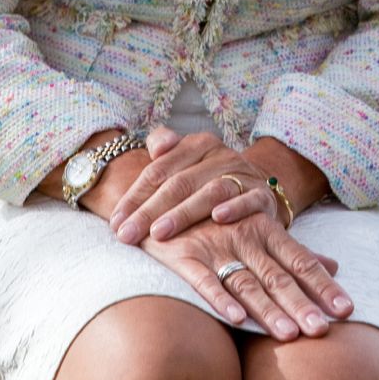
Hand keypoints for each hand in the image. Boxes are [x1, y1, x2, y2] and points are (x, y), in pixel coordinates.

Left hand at [109, 128, 276, 243]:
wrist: (259, 188)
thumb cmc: (209, 179)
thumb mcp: (187, 160)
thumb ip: (166, 147)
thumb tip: (155, 149)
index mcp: (197, 145)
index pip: (159, 170)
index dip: (135, 196)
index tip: (116, 222)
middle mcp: (219, 156)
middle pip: (179, 183)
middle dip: (149, 211)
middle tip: (127, 235)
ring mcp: (242, 175)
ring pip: (209, 192)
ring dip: (183, 213)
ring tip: (159, 232)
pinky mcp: (262, 195)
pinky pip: (249, 199)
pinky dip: (235, 208)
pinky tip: (218, 218)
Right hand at [140, 212, 353, 339]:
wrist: (163, 200)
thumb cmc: (216, 219)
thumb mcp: (258, 227)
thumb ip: (295, 250)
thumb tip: (334, 265)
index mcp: (265, 229)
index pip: (300, 261)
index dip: (323, 285)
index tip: (347, 310)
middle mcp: (244, 237)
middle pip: (277, 276)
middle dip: (300, 304)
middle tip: (322, 331)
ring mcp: (215, 247)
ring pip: (246, 282)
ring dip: (266, 310)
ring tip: (289, 336)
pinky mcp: (185, 256)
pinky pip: (203, 280)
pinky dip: (219, 298)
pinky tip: (235, 318)